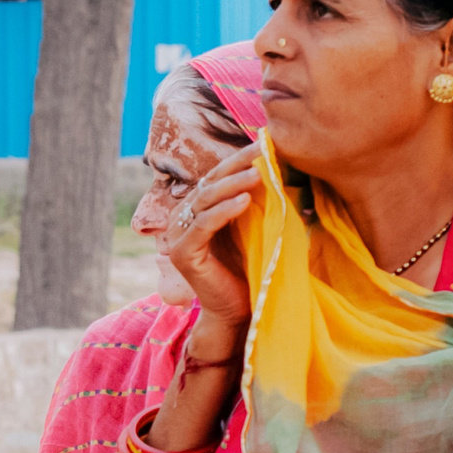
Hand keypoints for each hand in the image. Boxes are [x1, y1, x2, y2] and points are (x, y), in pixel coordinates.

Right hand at [163, 142, 260, 326]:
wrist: (238, 310)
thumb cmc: (248, 269)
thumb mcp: (252, 227)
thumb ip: (252, 201)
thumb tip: (275, 166)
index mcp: (196, 211)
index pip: (216, 177)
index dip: (238, 159)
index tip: (263, 142)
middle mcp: (181, 220)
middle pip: (209, 183)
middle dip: (237, 164)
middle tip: (261, 149)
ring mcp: (177, 237)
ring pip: (205, 200)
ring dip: (232, 184)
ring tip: (258, 173)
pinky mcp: (182, 254)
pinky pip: (203, 225)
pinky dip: (223, 211)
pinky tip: (244, 200)